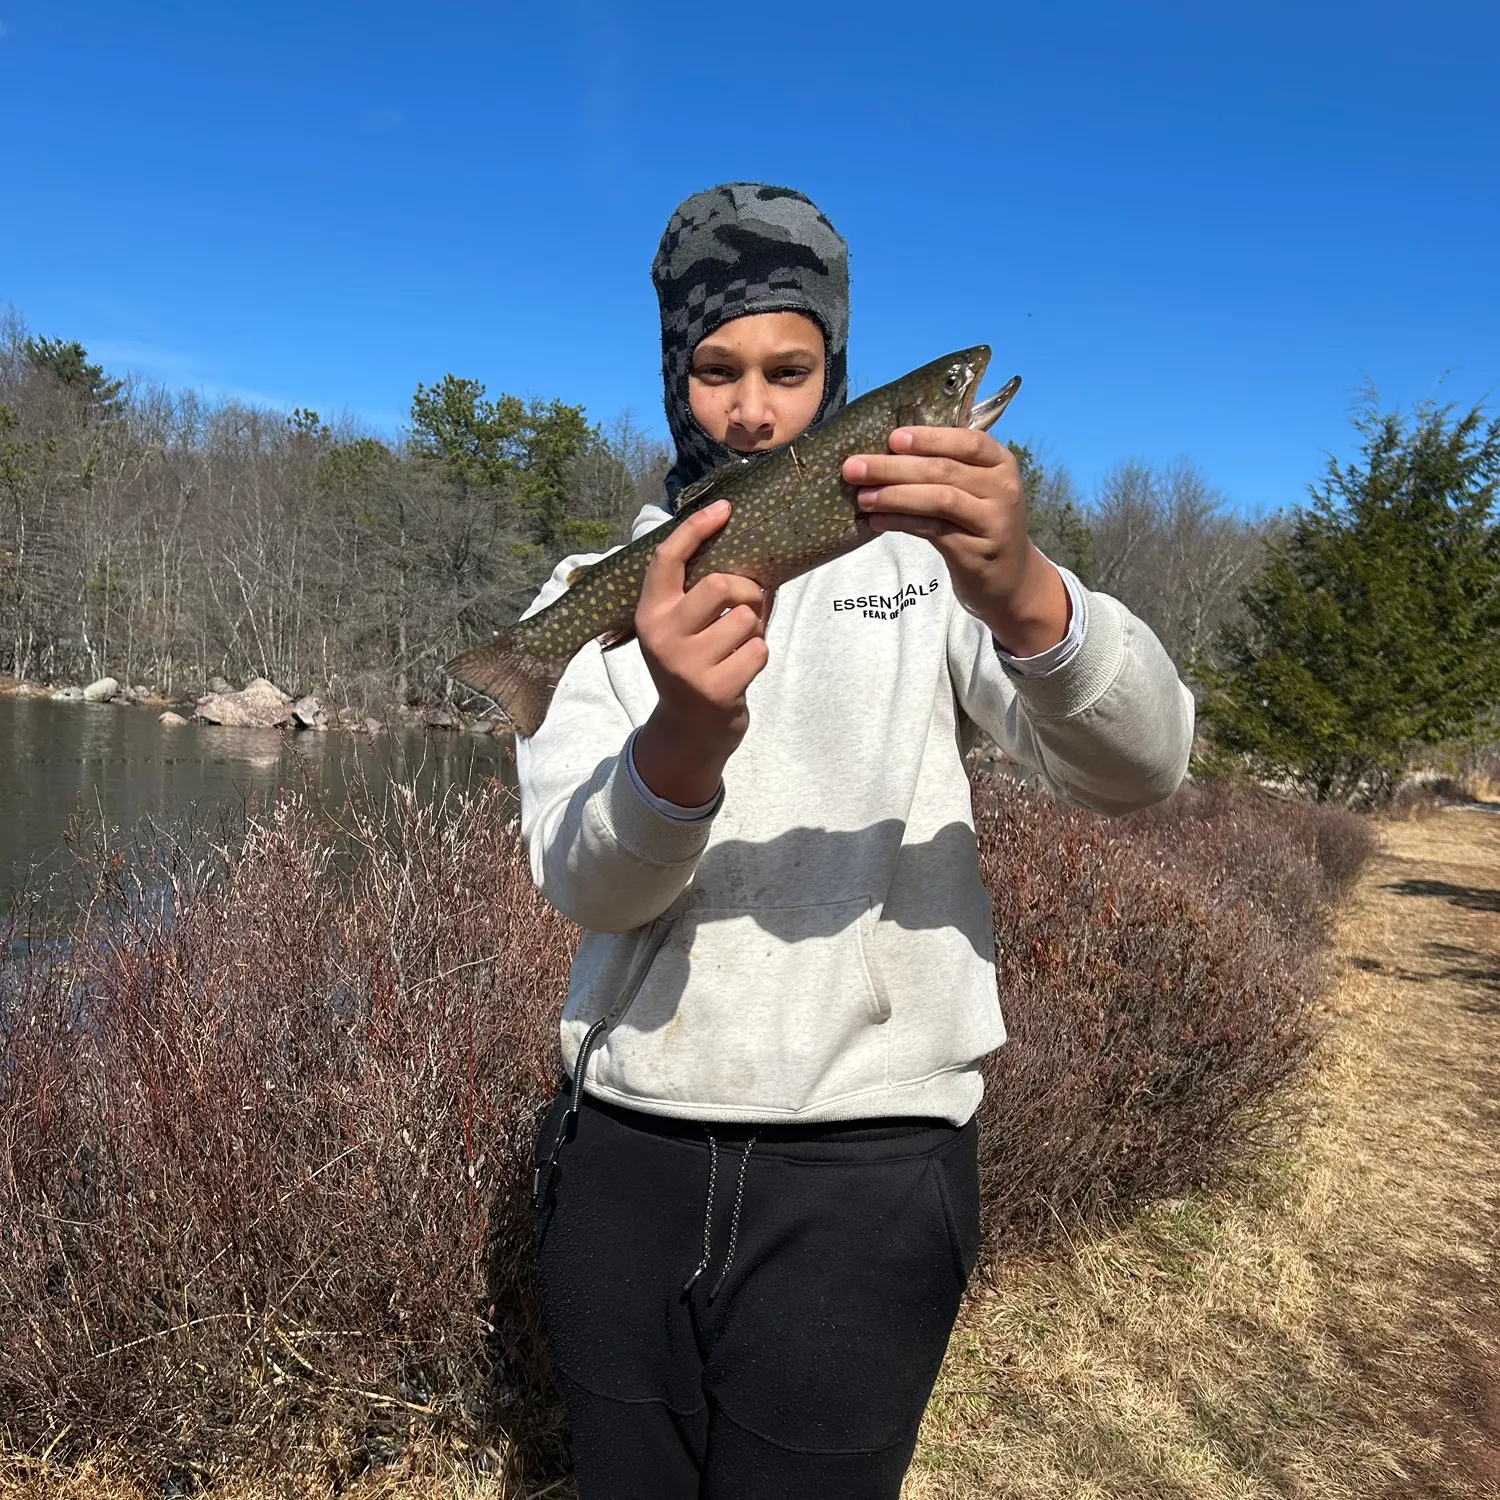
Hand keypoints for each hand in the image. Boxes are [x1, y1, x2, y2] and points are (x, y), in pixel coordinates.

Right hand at [632, 499, 772, 805]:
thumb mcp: (681, 627)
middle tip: (747, 605)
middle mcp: (662, 637)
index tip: (724, 509)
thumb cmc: (694, 664)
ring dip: (754, 628)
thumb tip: (748, 547)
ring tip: (739, 644)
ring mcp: (687, 665)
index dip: (696, 529)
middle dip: (747, 590)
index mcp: (649, 614)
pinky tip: (741, 669)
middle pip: (720, 585)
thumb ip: (699, 593)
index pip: (667, 559)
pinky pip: (758, 650)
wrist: (688, 731)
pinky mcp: (715, 690)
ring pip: (746, 618)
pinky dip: (759, 654)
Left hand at [842, 428, 1069, 656]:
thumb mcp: (975, 489)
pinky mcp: (976, 552)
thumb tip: (884, 451)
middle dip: (893, 467)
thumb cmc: (980, 523)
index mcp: (1001, 463)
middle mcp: (1002, 489)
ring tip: (861, 497)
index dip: (929, 438)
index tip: (892, 438)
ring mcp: (992, 522)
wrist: (1009, 578)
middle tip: (853, 468)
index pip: (967, 441)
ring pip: (938, 499)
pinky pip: (932, 531)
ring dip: (894, 495)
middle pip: (943, 470)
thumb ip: (945, 467)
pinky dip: (901, 522)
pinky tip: (876, 520)